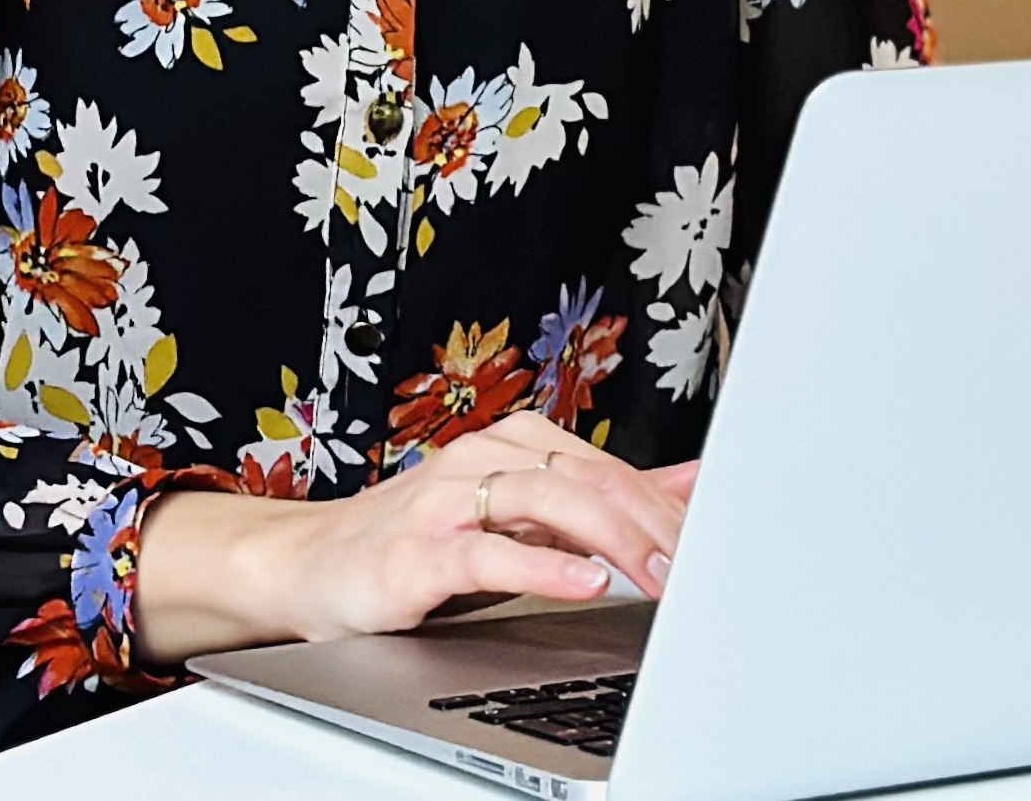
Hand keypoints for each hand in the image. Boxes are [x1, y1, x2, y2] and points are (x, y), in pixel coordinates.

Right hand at [134, 413, 697, 664]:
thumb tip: (691, 481)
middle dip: (651, 521)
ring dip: (612, 538)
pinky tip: (584, 582)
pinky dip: (542, 566)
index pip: (609, 468)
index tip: (716, 539)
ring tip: (659, 572)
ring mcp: (449, 502)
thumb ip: (603, 499)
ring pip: (547, 502)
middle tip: (700, 563)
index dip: (667, 503)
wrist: (314, 564)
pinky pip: (490, 552)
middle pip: (587, 478)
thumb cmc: (420, 540)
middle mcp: (486, 461)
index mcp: (516, 448)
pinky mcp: (420, 552)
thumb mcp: (520, 515)